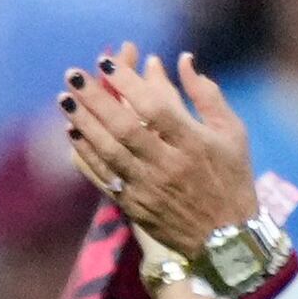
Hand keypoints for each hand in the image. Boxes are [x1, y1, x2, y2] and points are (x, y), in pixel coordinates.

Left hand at [58, 44, 268, 278]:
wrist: (226, 239)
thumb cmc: (232, 178)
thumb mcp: (232, 133)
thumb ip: (205, 94)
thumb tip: (182, 59)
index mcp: (194, 143)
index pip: (154, 107)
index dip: (128, 83)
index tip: (105, 62)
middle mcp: (168, 165)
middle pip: (123, 127)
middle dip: (94, 98)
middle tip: (72, 75)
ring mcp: (148, 188)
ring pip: (108, 152)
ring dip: (83, 124)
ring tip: (65, 100)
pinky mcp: (134, 207)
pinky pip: (103, 177)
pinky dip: (85, 154)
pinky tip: (72, 133)